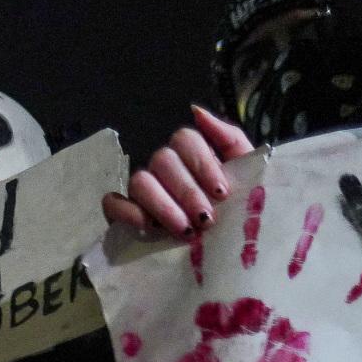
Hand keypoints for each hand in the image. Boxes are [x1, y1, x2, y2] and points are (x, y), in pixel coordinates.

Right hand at [102, 105, 254, 236]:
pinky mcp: (125, 212)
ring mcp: (143, 189)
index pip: (185, 139)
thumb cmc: (243, 210)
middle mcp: (165, 167)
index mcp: (194, 154)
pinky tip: (149, 227)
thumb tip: (196, 112)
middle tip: (206, 219)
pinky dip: (127, 212)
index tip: (222, 192)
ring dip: (163, 206)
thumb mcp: (249, 172)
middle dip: (187, 191)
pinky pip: (112, 203)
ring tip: (185, 231)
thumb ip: (230, 139)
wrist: (236, 249)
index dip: (202, 163)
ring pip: (139, 181)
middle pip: (162, 160)